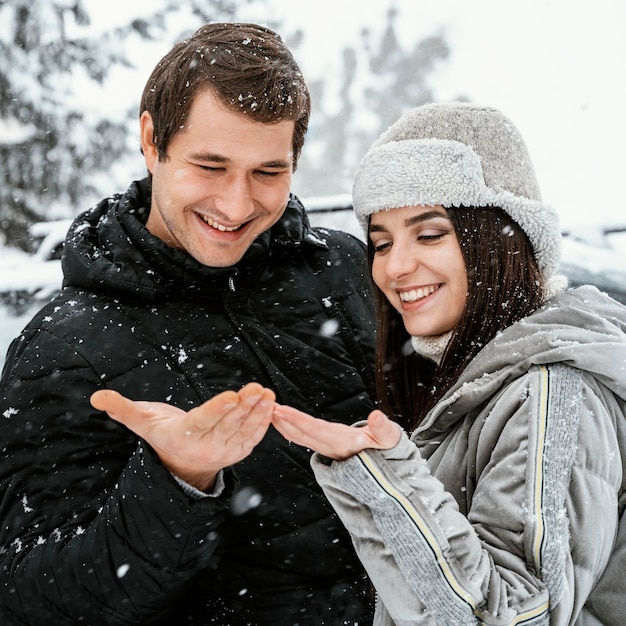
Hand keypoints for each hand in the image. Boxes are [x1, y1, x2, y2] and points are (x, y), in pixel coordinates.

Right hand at [91, 383, 274, 490]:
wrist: (182, 464)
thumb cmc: (162, 435)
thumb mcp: (142, 423)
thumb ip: (122, 409)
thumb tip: (96, 397)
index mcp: (184, 437)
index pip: (203, 421)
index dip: (218, 409)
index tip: (232, 396)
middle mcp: (207, 446)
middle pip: (228, 425)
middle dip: (244, 406)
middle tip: (257, 388)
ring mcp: (225, 451)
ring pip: (244, 430)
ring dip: (258, 411)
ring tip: (267, 392)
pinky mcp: (239, 451)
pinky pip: (254, 436)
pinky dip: (264, 421)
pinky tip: (271, 403)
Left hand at [272, 405, 400, 459]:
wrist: (384, 472)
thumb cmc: (386, 450)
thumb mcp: (389, 439)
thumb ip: (383, 429)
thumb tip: (376, 416)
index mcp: (342, 442)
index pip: (315, 430)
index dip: (298, 420)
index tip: (281, 411)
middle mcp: (330, 447)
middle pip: (302, 434)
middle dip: (283, 421)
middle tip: (266, 407)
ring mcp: (325, 448)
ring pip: (299, 437)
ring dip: (283, 424)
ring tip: (268, 411)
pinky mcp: (324, 446)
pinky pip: (302, 437)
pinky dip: (290, 427)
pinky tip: (280, 419)